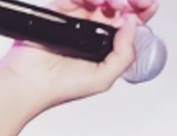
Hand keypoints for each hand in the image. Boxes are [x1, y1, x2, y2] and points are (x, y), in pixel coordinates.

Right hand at [0, 0, 159, 109]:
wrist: (29, 83)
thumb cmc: (61, 87)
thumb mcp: (104, 78)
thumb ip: (124, 54)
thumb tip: (132, 24)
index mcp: (106, 45)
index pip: (130, 23)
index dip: (141, 11)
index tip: (147, 5)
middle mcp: (93, 29)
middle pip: (118, 4)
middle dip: (129, 0)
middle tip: (133, 2)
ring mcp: (77, 17)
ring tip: (110, 4)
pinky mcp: (60, 8)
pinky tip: (93, 2)